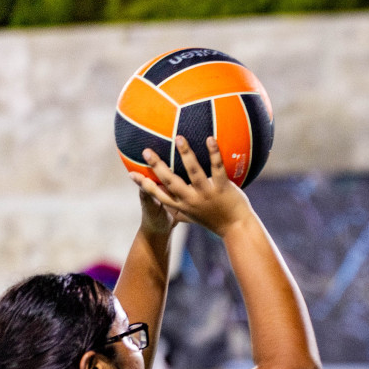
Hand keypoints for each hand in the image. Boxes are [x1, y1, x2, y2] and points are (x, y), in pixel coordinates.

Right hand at [132, 136, 254, 237]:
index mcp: (183, 206)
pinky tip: (211, 139)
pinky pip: (217, 168)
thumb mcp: (193, 215)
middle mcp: (192, 200)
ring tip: (179, 138)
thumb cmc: (215, 220)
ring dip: (185, 154)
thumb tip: (169, 197)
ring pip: (194, 172)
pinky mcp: (222, 188)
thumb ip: (180, 206)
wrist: (237, 229)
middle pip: (170, 181)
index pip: (159, 195)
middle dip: (157, 166)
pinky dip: (214, 153)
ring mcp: (207, 194)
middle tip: (146, 150)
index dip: (144, 185)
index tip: (131, 174)